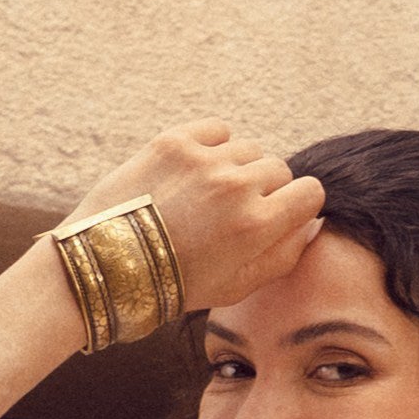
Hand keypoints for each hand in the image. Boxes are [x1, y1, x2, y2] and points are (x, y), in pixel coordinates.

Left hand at [60, 122, 325, 315]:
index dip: (298, 205)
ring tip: (209, 196)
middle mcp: (236, 187)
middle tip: (235, 212)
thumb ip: (283, 256)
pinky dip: (214, 146)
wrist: (108, 265)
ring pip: (248, 149)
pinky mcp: (176, 141)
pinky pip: (218, 130)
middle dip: (265, 190)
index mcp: (256, 226)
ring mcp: (205, 160)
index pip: (310, 192)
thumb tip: (310, 224)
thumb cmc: (176, 283)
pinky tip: (196, 172)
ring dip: (237, 168)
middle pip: (279, 169)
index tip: (282, 213)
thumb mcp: (237, 288)